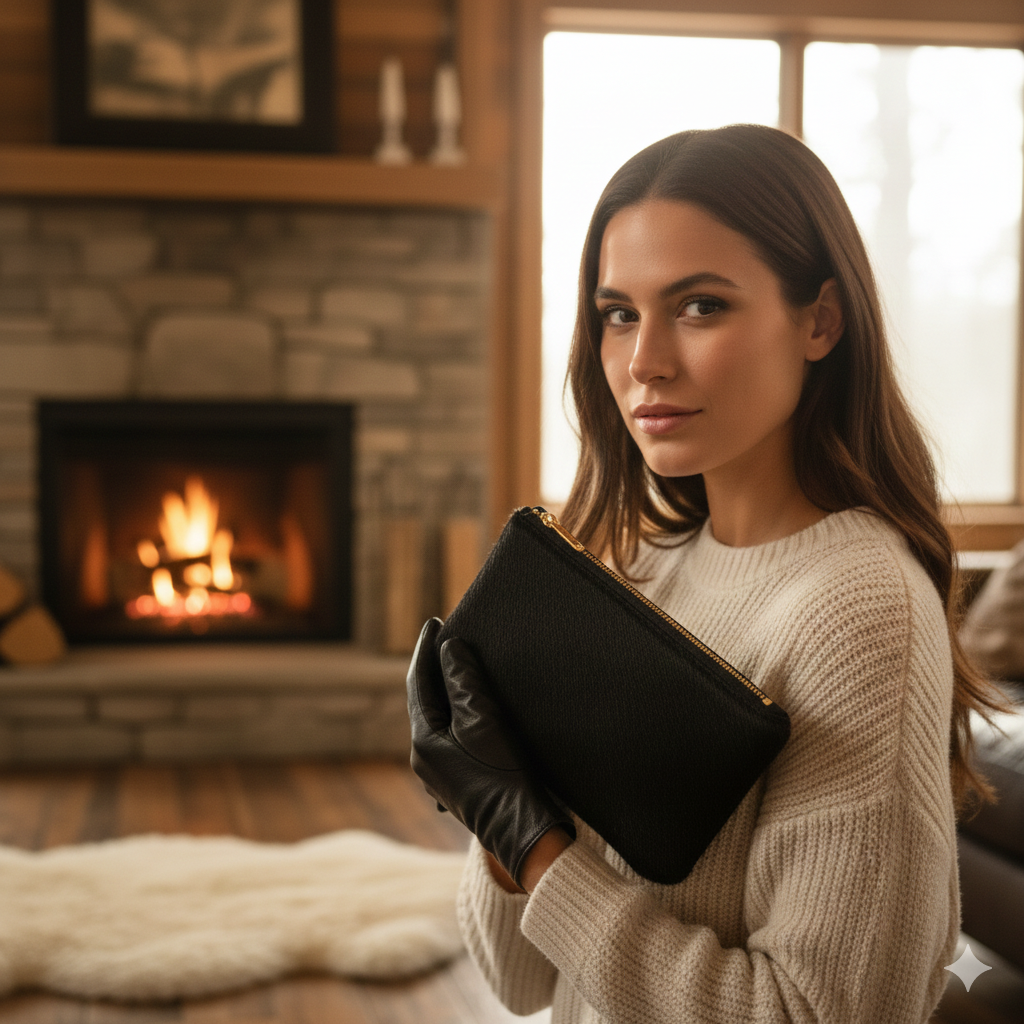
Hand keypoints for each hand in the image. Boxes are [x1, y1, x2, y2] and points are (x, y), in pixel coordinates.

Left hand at [406, 618, 575, 887]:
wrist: (525, 832)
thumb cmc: (505, 776)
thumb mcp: (483, 721)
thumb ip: (463, 682)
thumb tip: (450, 649)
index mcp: (423, 742)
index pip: (419, 684)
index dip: (427, 651)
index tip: (434, 622)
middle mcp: (425, 759)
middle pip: (426, 701)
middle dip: (436, 668)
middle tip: (447, 637)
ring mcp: (442, 772)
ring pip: (440, 719)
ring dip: (449, 690)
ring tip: (462, 664)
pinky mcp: (461, 780)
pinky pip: (454, 735)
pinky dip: (461, 712)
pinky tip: (476, 705)